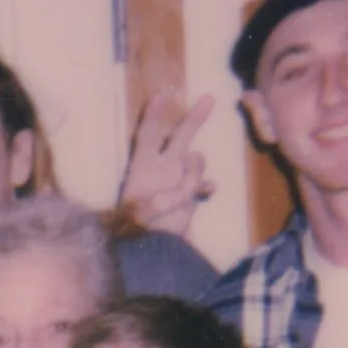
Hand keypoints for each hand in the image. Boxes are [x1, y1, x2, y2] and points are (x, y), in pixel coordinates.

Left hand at [117, 87, 214, 236]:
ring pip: (196, 161)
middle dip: (195, 118)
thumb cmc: (137, 230)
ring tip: (183, 195)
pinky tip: (209, 189)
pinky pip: (201, 184)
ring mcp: (176, 180)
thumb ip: (164, 197)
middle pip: (180, 136)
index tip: (160, 96)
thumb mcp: (141, 211)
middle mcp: (162, 168)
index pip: (148, 134)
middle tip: (210, 98)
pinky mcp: (188, 196)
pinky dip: (205, 185)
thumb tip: (183, 187)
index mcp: (143, 166)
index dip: (154, 115)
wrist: (150, 251)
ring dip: (195, 172)